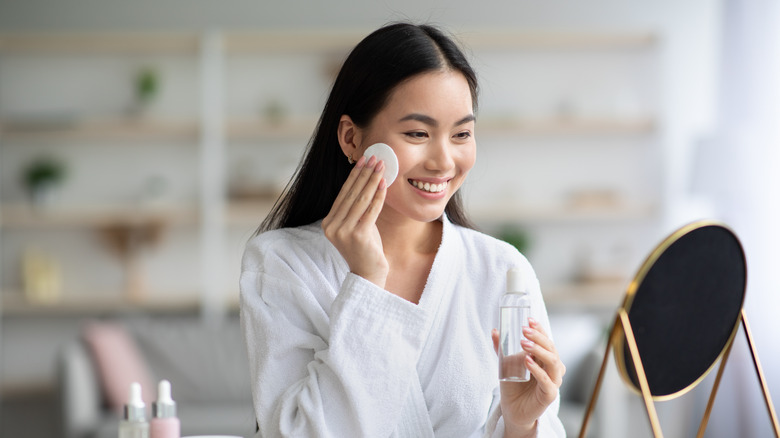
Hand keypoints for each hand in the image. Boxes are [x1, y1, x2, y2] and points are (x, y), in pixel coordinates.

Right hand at [322, 155, 388, 287]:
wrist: (369, 274)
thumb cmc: (366, 248)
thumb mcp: (358, 224)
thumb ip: (357, 206)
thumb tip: (367, 179)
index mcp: (328, 222)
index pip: (343, 194)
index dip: (354, 175)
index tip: (363, 160)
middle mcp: (332, 226)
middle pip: (351, 193)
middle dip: (364, 173)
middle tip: (374, 157)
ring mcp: (343, 231)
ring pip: (360, 199)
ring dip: (372, 180)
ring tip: (381, 166)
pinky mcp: (358, 235)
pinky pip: (370, 210)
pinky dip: (378, 195)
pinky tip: (384, 183)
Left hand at [491, 318, 564, 437]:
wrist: (513, 410)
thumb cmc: (514, 386)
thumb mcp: (506, 364)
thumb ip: (501, 349)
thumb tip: (494, 330)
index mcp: (545, 359)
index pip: (547, 340)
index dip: (540, 329)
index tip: (528, 320)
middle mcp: (552, 368)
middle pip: (551, 348)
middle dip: (538, 337)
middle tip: (523, 329)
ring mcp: (553, 381)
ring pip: (553, 362)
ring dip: (538, 350)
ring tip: (523, 343)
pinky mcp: (549, 395)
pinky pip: (546, 381)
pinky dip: (537, 370)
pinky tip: (526, 361)